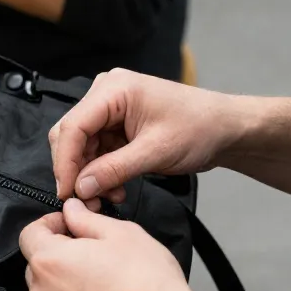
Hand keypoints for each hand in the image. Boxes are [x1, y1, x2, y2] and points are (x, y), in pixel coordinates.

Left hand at [19, 199, 215, 290]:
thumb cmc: (147, 283)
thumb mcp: (121, 233)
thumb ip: (86, 218)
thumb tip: (71, 210)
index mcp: (50, 261)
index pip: (29, 234)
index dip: (50, 224)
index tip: (71, 225)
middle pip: (37, 264)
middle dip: (58, 253)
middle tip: (92, 253)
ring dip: (64, 282)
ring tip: (101, 281)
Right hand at [49, 68, 248, 205]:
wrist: (225, 128)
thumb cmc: (199, 129)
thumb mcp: (155, 152)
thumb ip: (113, 170)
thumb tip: (80, 188)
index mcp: (114, 89)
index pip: (73, 126)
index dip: (65, 162)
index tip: (67, 193)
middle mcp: (105, 93)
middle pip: (70, 135)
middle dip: (76, 170)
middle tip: (85, 200)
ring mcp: (109, 108)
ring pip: (80, 146)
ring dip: (89, 175)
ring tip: (107, 196)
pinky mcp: (115, 124)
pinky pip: (95, 150)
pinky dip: (100, 172)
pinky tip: (114, 187)